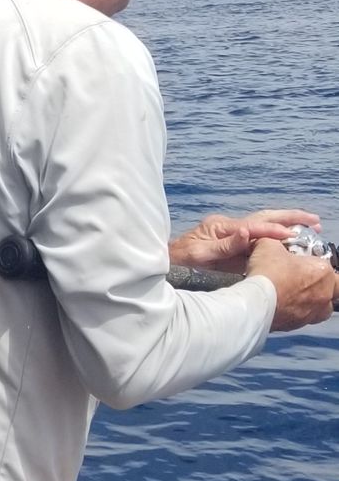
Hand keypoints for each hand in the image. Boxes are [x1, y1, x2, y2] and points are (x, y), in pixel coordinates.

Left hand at [170, 207, 319, 272]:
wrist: (165, 262)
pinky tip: (292, 242)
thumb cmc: (179, 260)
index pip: (254, 226)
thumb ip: (223, 246)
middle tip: (314, 221)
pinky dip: (277, 238)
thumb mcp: (198, 254)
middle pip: (264, 217)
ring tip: (311, 228)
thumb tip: (246, 233)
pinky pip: (260, 239)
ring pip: (265, 225)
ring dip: (288, 225)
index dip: (273, 231)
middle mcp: (230, 227)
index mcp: (222, 227)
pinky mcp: (233, 244)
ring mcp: (232, 234)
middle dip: (290, 218)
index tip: (292, 235)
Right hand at [249, 238, 337, 331]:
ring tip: (287, 295)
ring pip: (317, 309)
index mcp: (324, 273)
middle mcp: (323, 296)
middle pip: (331, 293)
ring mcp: (311, 314)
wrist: (255, 302)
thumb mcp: (269, 244)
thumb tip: (268, 242)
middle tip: (300, 281)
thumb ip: (274, 242)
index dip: (320, 267)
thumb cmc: (269, 274)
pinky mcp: (295, 326)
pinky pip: (298, 318)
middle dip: (319, 288)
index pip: (333, 269)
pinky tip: (275, 304)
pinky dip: (289, 312)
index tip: (305, 264)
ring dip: (307, 302)